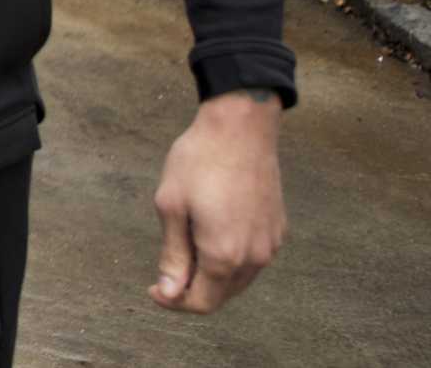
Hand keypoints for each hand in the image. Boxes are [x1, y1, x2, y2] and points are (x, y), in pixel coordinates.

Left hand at [149, 89, 286, 313]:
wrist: (241, 127)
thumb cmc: (199, 161)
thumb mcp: (171, 206)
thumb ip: (172, 255)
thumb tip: (169, 293)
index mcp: (224, 255)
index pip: (200, 302)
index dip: (173, 302)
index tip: (153, 287)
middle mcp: (254, 258)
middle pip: (221, 296)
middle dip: (191, 291)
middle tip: (166, 269)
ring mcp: (270, 245)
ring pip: (239, 280)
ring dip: (212, 277)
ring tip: (187, 247)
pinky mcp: (278, 230)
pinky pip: (253, 260)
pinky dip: (231, 260)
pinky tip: (212, 235)